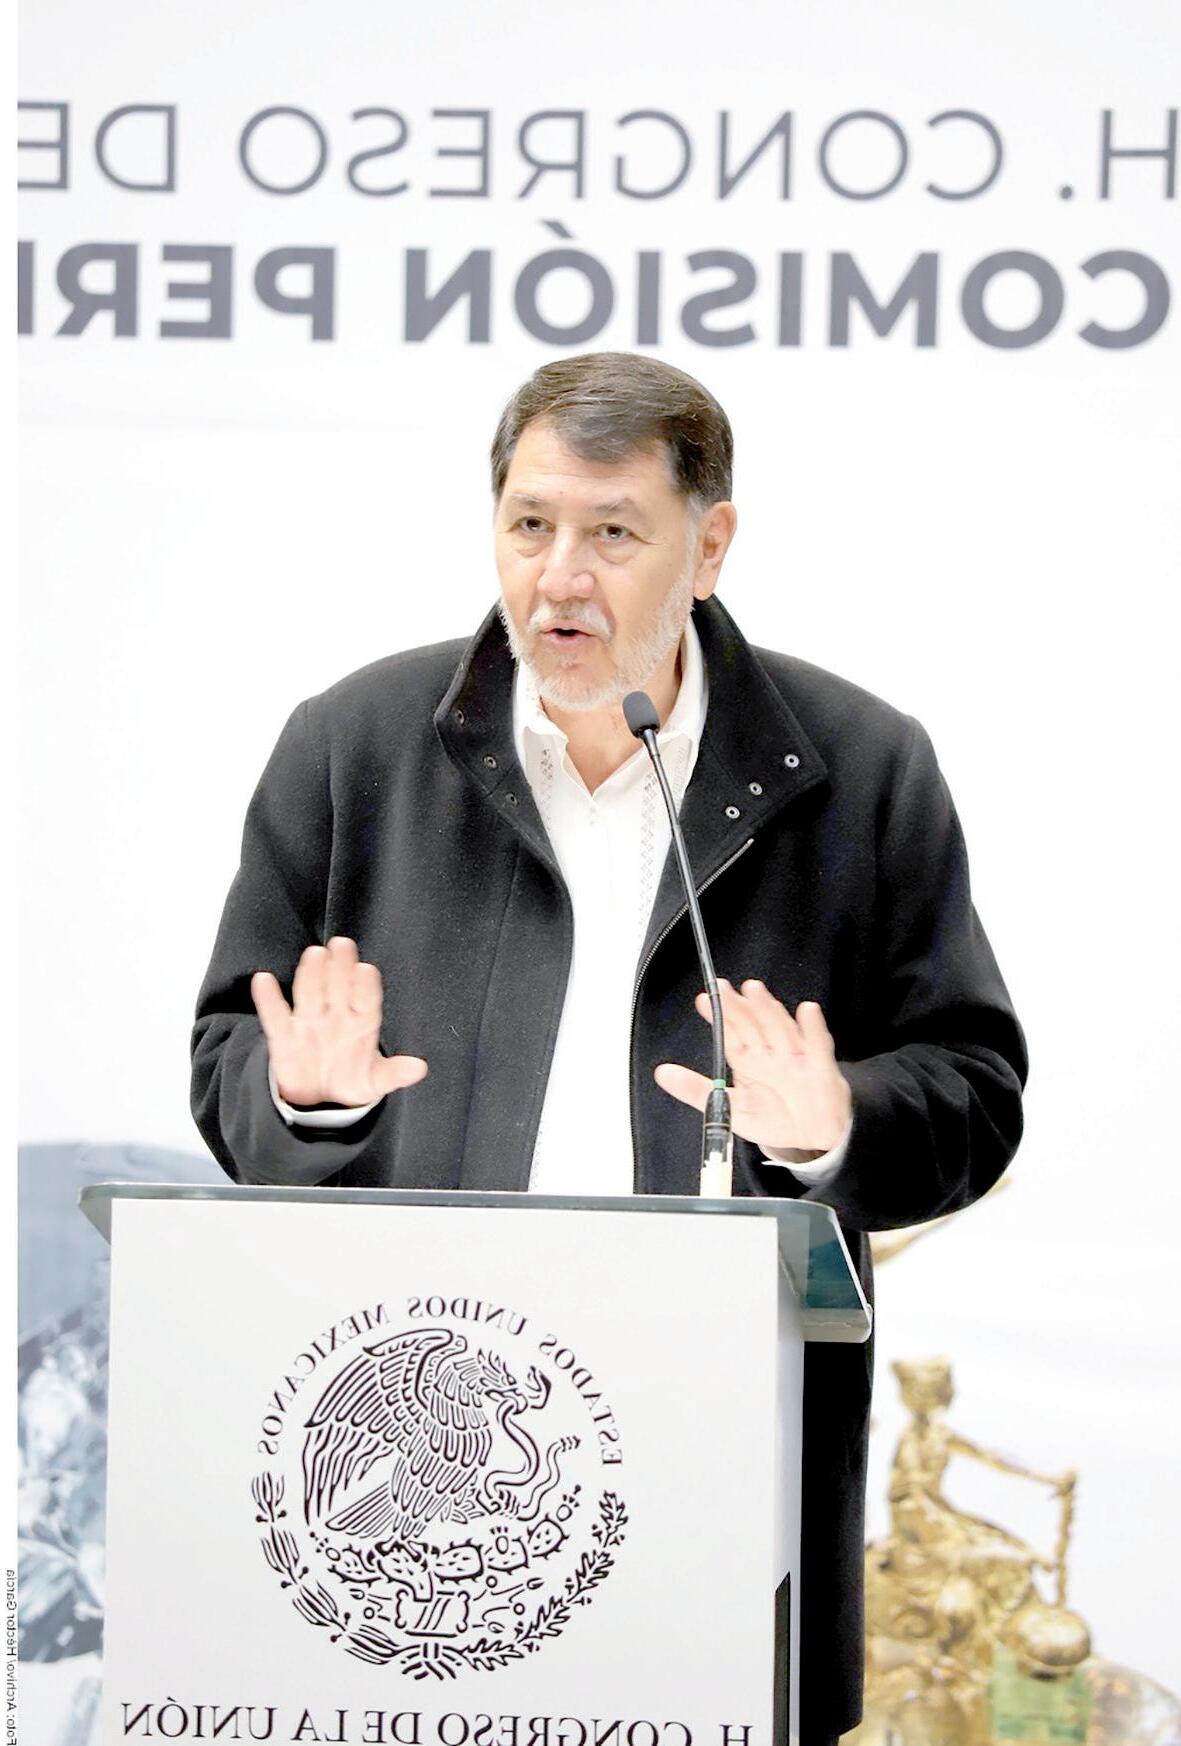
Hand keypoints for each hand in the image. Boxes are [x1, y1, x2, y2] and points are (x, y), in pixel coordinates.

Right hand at [251, 935, 426, 1108]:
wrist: (319, 1102)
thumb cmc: (351, 1081)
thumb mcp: (374, 1082)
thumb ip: (393, 1073)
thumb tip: (419, 1068)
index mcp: (361, 1022)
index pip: (365, 999)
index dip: (365, 986)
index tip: (366, 970)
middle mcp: (335, 1015)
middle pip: (337, 987)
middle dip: (340, 967)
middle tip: (342, 945)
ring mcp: (309, 1022)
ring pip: (310, 993)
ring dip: (312, 974)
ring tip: (315, 954)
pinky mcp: (284, 1036)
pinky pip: (275, 1016)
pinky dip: (268, 999)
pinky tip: (263, 981)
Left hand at [654, 979, 850, 1154]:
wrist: (813, 1136)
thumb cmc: (773, 1117)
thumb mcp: (731, 1109)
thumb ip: (696, 1090)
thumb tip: (661, 1073)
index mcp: (746, 1060)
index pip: (729, 1033)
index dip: (718, 1016)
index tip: (704, 1000)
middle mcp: (768, 1052)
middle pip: (752, 1024)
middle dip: (739, 1007)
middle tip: (724, 989)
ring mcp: (794, 1056)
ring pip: (779, 1028)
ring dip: (768, 1009)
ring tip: (754, 991)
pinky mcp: (820, 1066)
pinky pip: (818, 1045)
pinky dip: (814, 1029)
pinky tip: (807, 1011)